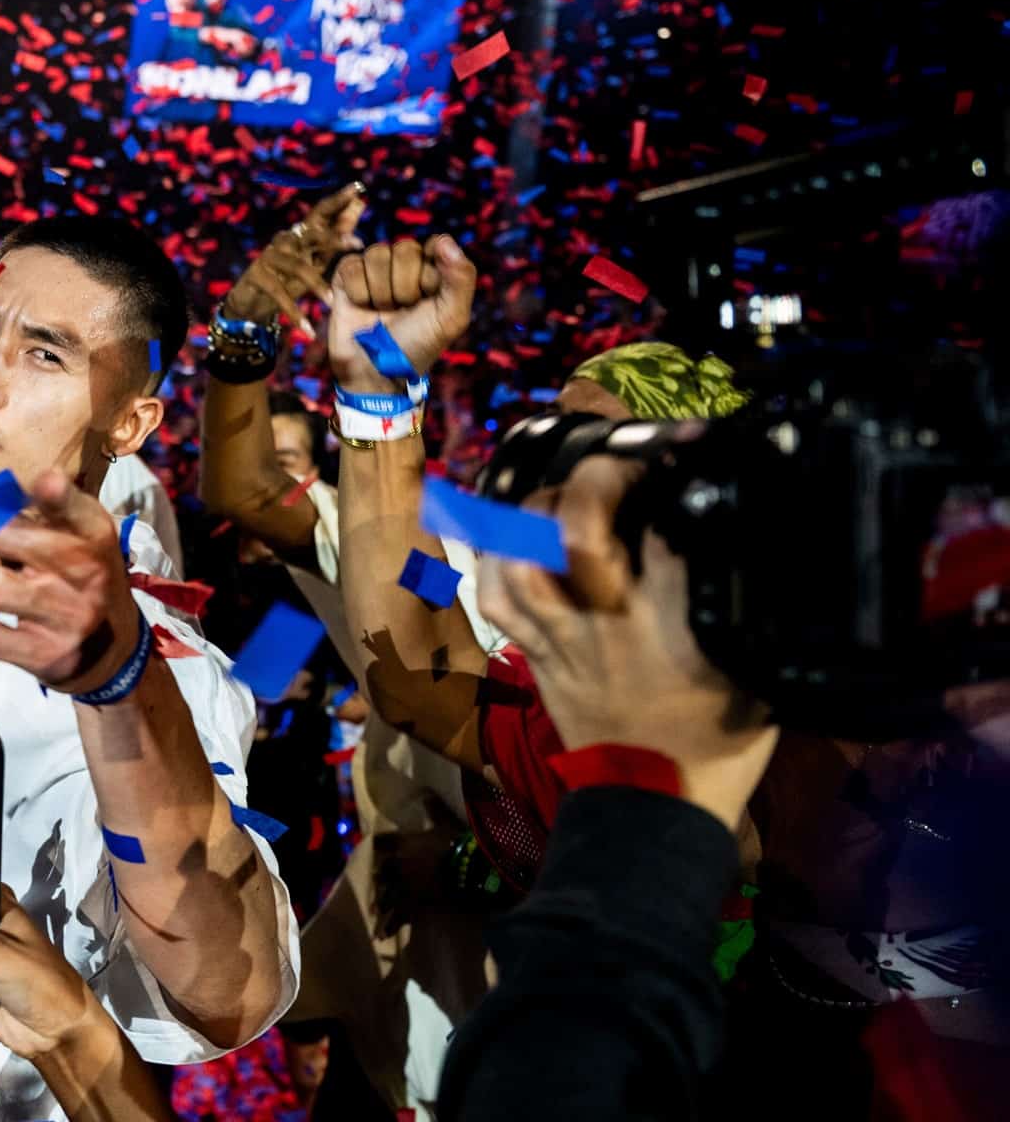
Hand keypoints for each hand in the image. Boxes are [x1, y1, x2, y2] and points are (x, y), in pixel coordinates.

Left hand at [0, 470, 139, 695]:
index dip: (53, 492)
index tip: (45, 483)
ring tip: (2, 593)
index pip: (71, 506)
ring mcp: (68, 616)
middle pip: (2, 535)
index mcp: (93, 533)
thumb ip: (9, 528)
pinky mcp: (48, 654)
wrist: (115, 652)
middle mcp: (86, 571)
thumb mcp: (64, 544)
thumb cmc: (77, 584)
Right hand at [222, 184, 365, 334]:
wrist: (251, 304)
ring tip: (331, 302)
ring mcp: (269, 256)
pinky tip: (309, 331)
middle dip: (332, 236)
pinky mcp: (257, 276)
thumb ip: (337, 235)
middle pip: (310, 232)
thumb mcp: (316, 260)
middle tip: (356, 243)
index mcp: (302, 233)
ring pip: (297, 267)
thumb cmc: (289, 280)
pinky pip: (279, 295)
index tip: (358, 187)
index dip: (338, 200)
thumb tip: (360, 204)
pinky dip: (295, 315)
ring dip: (316, 285)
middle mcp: (286, 240)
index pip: (321, 213)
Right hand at [325, 233, 476, 395]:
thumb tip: (445, 240)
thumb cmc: (417, 346)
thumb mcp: (450, 318)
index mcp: (435, 270)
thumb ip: (461, 278)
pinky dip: (358, 293)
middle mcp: (405, 265)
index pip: (435, 244)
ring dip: (380, 292)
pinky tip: (362, 308)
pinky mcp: (347, 277)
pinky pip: (352, 266)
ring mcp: (375, 269)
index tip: (428, 299)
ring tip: (382, 312)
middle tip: (403, 311)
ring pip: (377, 254)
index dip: (430, 273)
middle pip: (405, 248)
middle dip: (404, 287)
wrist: (374, 372)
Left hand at [475, 457, 776, 828]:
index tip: (690, 446)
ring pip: (523, 555)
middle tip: (622, 466)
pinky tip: (514, 536)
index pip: (673, 527)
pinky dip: (498, 559)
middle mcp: (612, 621)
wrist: (655, 812)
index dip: (675, 474)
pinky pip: (498, 597)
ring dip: (537, 512)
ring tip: (563, 494)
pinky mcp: (535, 657)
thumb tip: (757, 536)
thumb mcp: (760, 670)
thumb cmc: (721, 742)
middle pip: (580, 529)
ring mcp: (563, 638)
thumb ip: (751, 605)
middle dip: (598, 479)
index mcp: (681, 624)